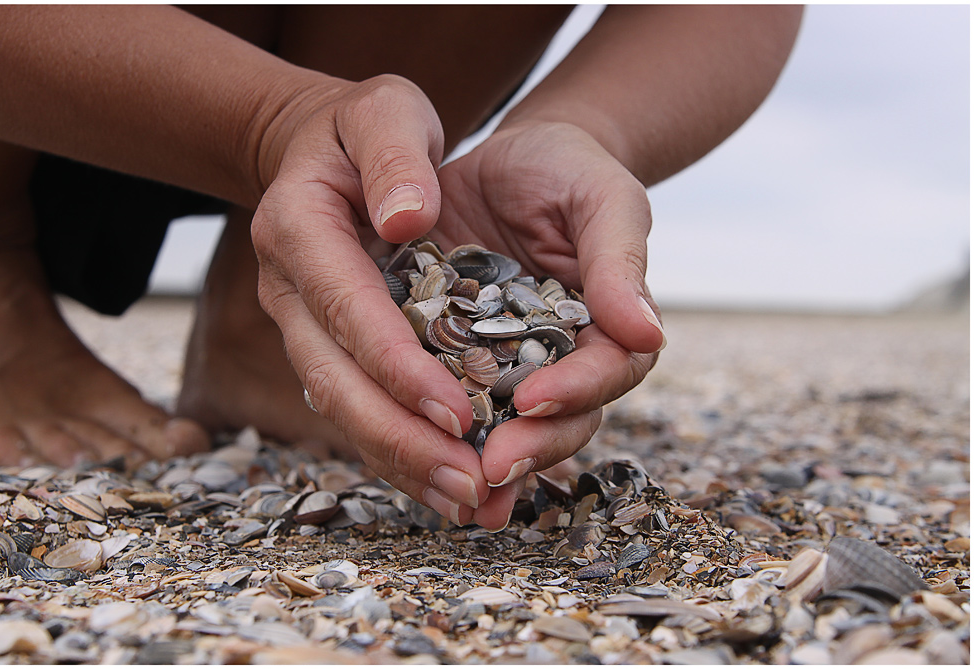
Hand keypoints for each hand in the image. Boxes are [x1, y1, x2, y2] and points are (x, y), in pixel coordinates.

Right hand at [251, 74, 490, 524]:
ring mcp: (300, 325)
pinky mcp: (324, 347)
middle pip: (335, 381)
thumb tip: (408, 219)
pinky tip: (445, 487)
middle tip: (469, 482)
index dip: (398, 366)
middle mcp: (287, 289)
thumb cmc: (365, 126)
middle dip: (401, 438)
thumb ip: (397, 155)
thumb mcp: (386, 109)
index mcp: (299, 228)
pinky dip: (397, 453)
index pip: (347, 308)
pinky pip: (356, 409)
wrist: (323, 151)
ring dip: (401, 462)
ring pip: (341, 410)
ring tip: (468, 500)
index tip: (456, 411)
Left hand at [433, 121, 665, 529]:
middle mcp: (557, 360)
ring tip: (453, 493)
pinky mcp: (451, 356)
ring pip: (499, 425)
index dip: (575, 391)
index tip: (537, 399)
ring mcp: (503, 364)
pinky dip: (427, 431)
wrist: (511, 162)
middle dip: (527, 448)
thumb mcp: (602, 199)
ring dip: (476, 463)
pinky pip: (441, 399)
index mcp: (606, 329)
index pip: (605, 372)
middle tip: (489, 470)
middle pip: (556, 420)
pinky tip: (404, 454)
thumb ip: (618, 260)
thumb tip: (648, 333)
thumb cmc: (570, 172)